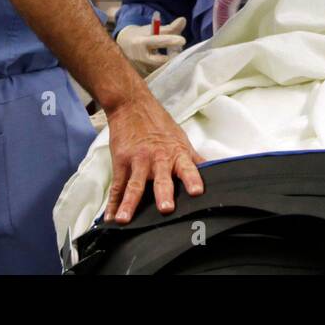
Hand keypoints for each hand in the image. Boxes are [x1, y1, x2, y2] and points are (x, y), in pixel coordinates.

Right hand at [103, 90, 203, 222]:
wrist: (133, 105)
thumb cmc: (159, 124)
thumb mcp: (181, 139)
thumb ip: (195, 159)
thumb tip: (215, 171)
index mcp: (176, 154)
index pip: (187, 168)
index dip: (192, 179)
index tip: (197, 192)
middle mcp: (158, 159)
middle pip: (161, 179)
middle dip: (163, 193)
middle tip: (165, 208)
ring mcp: (137, 161)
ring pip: (134, 185)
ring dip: (129, 203)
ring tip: (124, 219)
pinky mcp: (121, 162)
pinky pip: (117, 186)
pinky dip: (112, 202)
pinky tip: (109, 217)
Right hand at [115, 17, 186, 74]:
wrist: (124, 46)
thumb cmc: (142, 35)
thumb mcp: (152, 29)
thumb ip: (169, 27)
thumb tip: (183, 20)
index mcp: (140, 42)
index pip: (157, 41)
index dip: (170, 40)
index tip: (183, 40)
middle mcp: (138, 57)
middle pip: (161, 60)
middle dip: (173, 56)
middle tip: (180, 51)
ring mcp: (140, 68)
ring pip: (161, 68)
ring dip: (171, 62)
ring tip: (173, 54)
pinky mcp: (143, 76)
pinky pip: (159, 74)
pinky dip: (166, 68)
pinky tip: (169, 63)